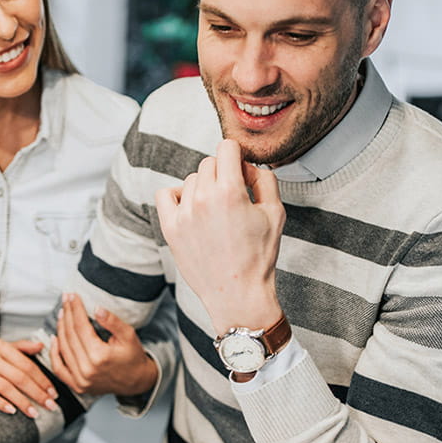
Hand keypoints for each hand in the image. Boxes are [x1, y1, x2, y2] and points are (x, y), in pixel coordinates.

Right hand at [0, 340, 57, 417]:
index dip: (42, 379)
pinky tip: (11, 412)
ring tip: (34, 413)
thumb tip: (41, 345)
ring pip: (4, 386)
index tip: (54, 393)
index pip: (26, 363)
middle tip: (50, 406)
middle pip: (18, 376)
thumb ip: (18, 347)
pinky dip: (0, 403)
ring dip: (22, 401)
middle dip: (37, 392)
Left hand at [50, 293, 158, 397]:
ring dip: (60, 329)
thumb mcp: (129, 336)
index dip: (75, 309)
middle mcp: (87, 369)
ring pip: (63, 349)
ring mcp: (80, 380)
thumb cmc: (133, 358)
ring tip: (62, 314)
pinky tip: (55, 339)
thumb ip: (113, 322)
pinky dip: (54, 353)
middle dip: (67, 314)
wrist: (136, 382)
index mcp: (99, 356)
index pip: (81, 326)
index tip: (73, 296)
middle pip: (70, 335)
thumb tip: (97, 309)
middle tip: (66, 300)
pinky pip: (59, 369)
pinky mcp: (77, 386)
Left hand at [155, 139, 285, 331]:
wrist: (238, 294)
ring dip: (204, 187)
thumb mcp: (276, 213)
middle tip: (233, 196)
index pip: (226, 148)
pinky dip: (177, 196)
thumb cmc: (259, 256)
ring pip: (191, 179)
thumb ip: (264, 179)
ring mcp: (183, 214)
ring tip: (216, 211)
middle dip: (223, 173)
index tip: (242, 172)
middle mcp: (203, 199)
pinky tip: (191, 208)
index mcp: (230, 191)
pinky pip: (165, 194)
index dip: (238, 156)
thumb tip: (248, 166)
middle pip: (209, 163)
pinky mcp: (170, 229)